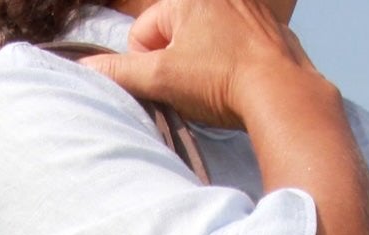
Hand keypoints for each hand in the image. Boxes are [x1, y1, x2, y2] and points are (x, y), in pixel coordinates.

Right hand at [79, 0, 317, 129]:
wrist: (283, 92)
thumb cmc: (221, 80)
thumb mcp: (162, 78)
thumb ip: (121, 71)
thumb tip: (86, 69)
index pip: (144, 32)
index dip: (146, 65)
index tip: (165, 85)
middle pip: (176, 35)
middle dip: (176, 63)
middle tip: (192, 89)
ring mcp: (249, 8)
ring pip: (207, 41)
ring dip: (204, 64)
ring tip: (217, 87)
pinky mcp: (271, 29)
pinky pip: (237, 45)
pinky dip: (234, 63)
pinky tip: (240, 82)